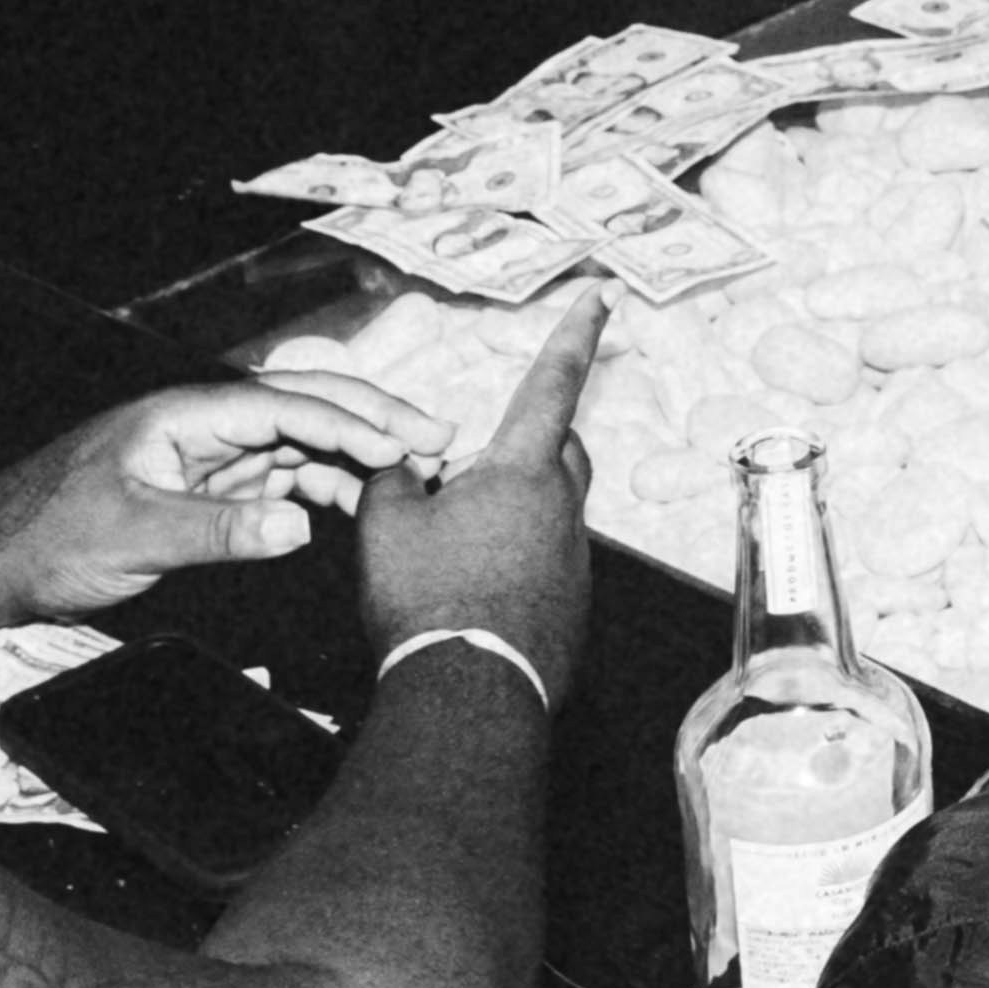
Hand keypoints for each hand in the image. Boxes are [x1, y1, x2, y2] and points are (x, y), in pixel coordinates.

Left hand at [0, 367, 443, 613]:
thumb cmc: (49, 535)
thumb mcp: (134, 534)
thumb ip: (219, 530)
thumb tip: (302, 525)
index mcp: (188, 414)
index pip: (288, 406)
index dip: (351, 424)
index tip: (404, 447)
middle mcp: (207, 426)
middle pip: (307, 410)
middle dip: (375, 421)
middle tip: (439, 440)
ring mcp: (210, 457)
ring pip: (301, 446)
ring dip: (356, 459)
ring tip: (414, 479)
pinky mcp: (208, 491)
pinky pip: (279, 480)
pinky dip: (323, 488)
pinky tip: (356, 506)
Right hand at [356, 295, 603, 696]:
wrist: (467, 694)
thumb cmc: (427, 600)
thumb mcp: (384, 522)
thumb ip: (392, 477)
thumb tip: (404, 468)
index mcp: (521, 471)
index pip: (553, 383)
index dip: (575, 333)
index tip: (605, 293)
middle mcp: (562, 507)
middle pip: (559, 451)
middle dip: (527, 443)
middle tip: (471, 470)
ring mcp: (575, 560)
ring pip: (551, 511)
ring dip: (513, 512)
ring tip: (455, 545)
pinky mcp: (574, 606)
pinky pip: (548, 564)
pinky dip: (516, 563)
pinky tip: (472, 593)